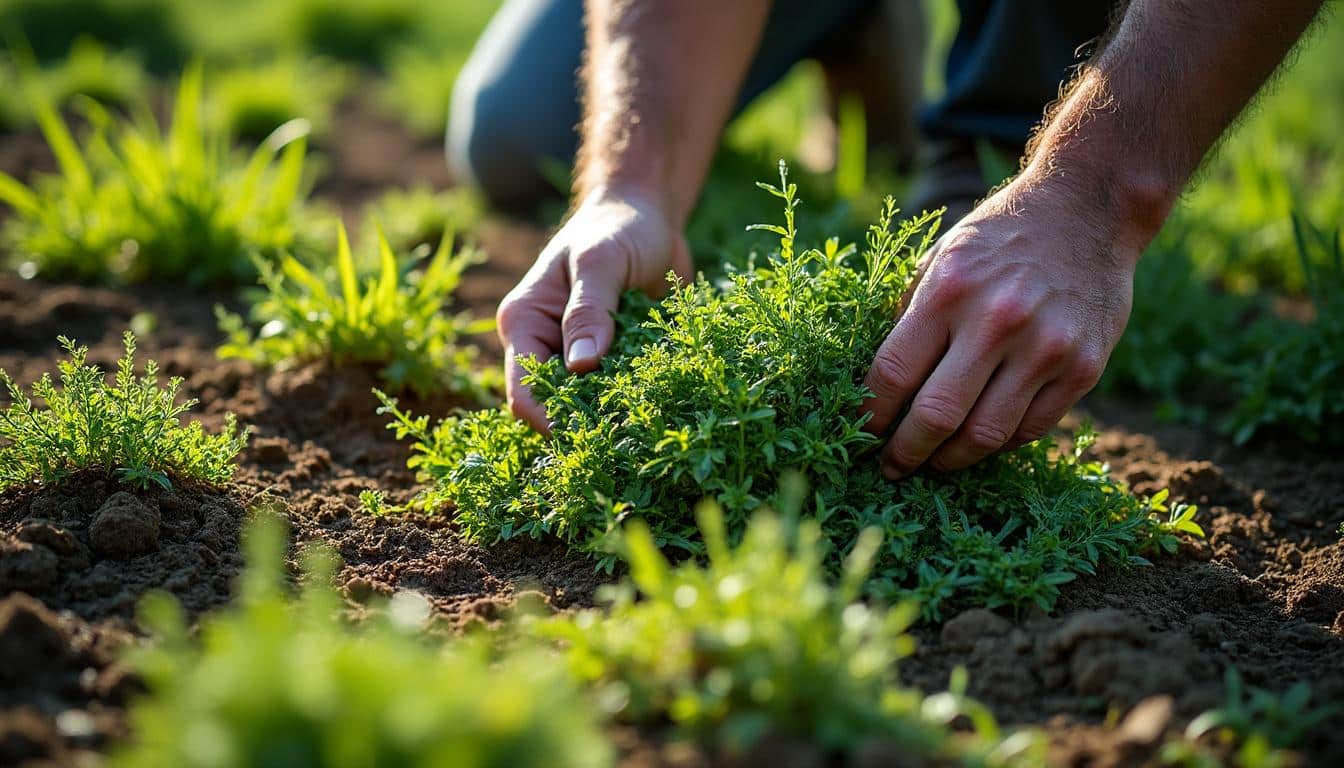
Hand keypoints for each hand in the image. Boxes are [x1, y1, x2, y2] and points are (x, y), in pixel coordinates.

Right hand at [496, 189, 691, 431]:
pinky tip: (663, 402)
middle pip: (554, 406)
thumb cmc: (618, 229)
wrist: (648, 217)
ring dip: (615, 414)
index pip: (525, 390)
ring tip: (651, 419)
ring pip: (587, 406)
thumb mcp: (601, 262)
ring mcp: (577, 355)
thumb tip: (581, 367)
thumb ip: (589, 311)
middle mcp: (543, 345)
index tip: (597, 430)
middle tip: (633, 432)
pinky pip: (617, 393)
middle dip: (588, 422)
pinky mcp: (611, 360)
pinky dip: (636, 399)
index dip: (553, 417)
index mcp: (524, 322)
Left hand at [860, 176, 1140, 477]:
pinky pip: (1030, 429)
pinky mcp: (1083, 368)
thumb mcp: (941, 259)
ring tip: (934, 462)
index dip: (870, 415)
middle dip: (904, 452)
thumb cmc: (999, 239)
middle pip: (936, 415)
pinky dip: (998, 444)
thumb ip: (911, 318)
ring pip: (985, 435)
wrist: (1086, 211)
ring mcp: (1045, 348)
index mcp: (948, 291)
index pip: (892, 374)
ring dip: (951, 460)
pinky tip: (979, 440)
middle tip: (890, 468)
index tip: (861, 434)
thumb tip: (877, 388)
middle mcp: (997, 321)